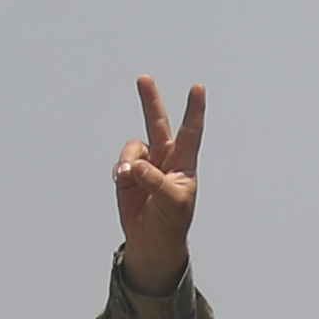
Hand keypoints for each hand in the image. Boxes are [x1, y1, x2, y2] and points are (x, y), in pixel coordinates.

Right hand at [113, 76, 203, 293]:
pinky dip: (120, 171)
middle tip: (144, 79)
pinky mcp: (128, 174)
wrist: (152, 240)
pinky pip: (121, 163)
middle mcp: (165, 158)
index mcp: (184, 163)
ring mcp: (146, 165)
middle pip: (157, 123)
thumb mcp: (172, 203)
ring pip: (133, 148)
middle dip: (150, 101)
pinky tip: (122, 182)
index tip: (198, 87)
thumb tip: (137, 166)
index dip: (194, 110)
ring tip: (127, 177)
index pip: (190, 132)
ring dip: (128, 160)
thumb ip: (156, 182)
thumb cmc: (171, 221)